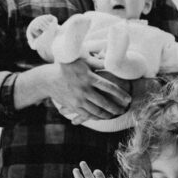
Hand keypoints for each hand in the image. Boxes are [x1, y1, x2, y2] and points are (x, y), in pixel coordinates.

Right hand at [16, 61, 130, 122]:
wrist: (48, 79)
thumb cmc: (68, 67)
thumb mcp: (83, 61)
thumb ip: (98, 62)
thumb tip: (111, 60)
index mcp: (89, 78)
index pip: (109, 87)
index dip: (120, 94)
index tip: (128, 98)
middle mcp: (84, 90)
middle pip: (104, 102)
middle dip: (116, 108)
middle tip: (124, 110)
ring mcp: (78, 100)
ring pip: (96, 111)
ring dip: (107, 114)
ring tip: (114, 115)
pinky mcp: (73, 106)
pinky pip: (87, 115)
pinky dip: (96, 117)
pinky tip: (101, 117)